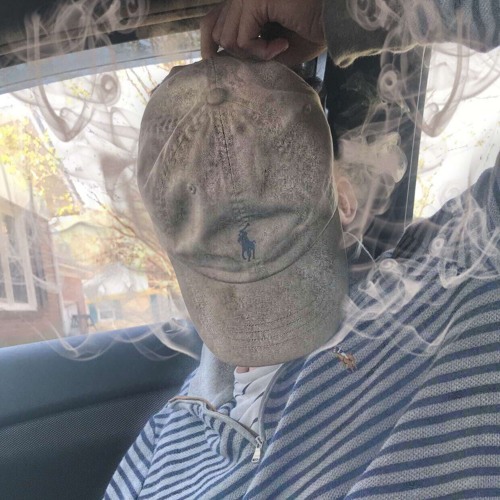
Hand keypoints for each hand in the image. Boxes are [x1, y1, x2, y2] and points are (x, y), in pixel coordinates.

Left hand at [200, 0, 326, 66]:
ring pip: (227, 37)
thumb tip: (223, 66)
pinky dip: (261, 51)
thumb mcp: (272, 49)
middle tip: (266, 56)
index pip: (211, 22)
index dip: (209, 45)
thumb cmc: (310, 32)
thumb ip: (247, 53)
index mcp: (244, 3)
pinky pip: (242, 39)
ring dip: (252, 54)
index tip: (218, 66)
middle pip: (213, 29)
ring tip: (278, 49)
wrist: (335, 21)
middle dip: (237, 53)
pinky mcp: (256, 0)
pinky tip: (282, 45)